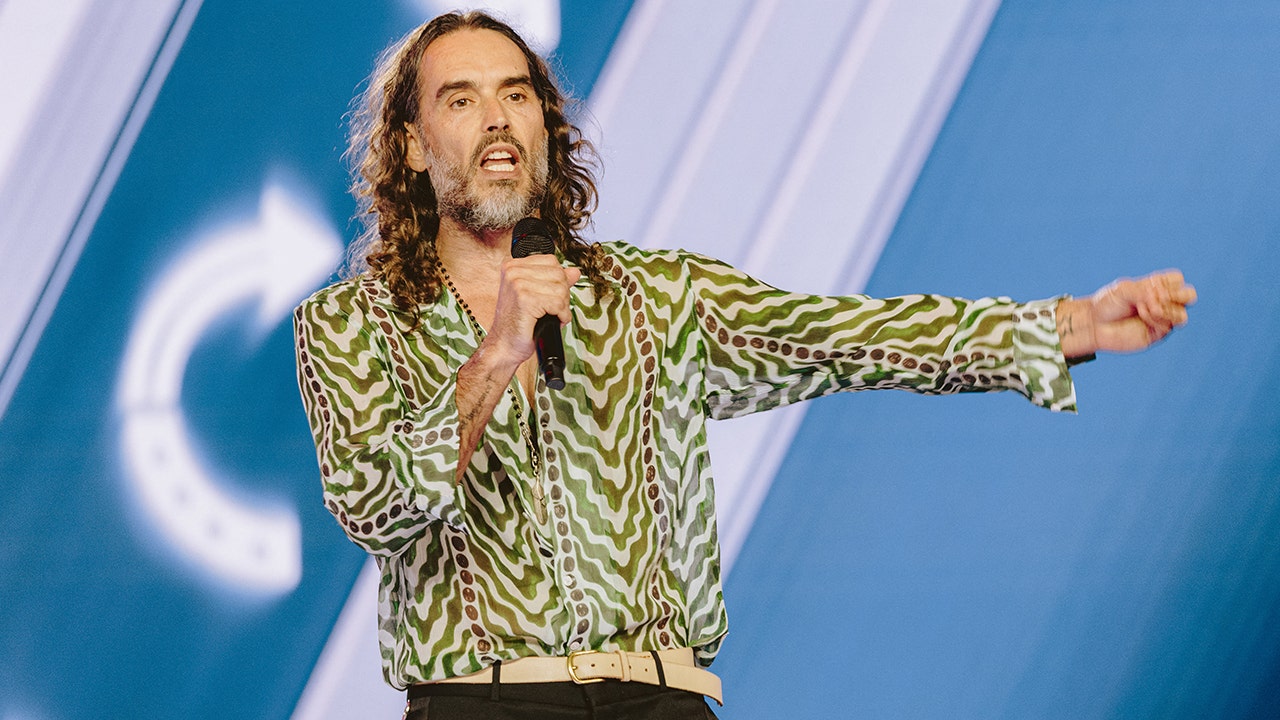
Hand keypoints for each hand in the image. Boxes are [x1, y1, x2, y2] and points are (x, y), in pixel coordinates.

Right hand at [486, 255, 580, 368]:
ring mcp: (518, 283)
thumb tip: (574, 271)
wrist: (504, 346)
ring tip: (548, 316)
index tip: (548, 297)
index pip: (552, 262)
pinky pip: (558, 303)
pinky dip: (561, 315)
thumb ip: (555, 281)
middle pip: (558, 274)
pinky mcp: (525, 299)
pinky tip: (551, 321)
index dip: (558, 281)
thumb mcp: (537, 296)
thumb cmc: (518, 324)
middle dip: (562, 295)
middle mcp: (513, 271)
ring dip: (561, 307)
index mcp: (513, 266)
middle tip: (550, 310)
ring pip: (561, 289)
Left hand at [1058, 270, 1196, 356]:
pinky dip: (1157, 318)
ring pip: (1183, 315)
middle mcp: (1162, 302)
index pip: (1178, 280)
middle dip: (1178, 295)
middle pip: (1190, 296)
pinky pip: (1169, 326)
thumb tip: (1162, 298)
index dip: (1169, 282)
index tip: (1150, 284)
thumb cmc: (1107, 304)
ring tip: (1147, 308)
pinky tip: (1143, 314)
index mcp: (1156, 287)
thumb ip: (1144, 290)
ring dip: (1168, 309)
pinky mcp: (1157, 333)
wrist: (1094, 324)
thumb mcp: (1123, 290)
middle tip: (1157, 297)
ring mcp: (1161, 319)